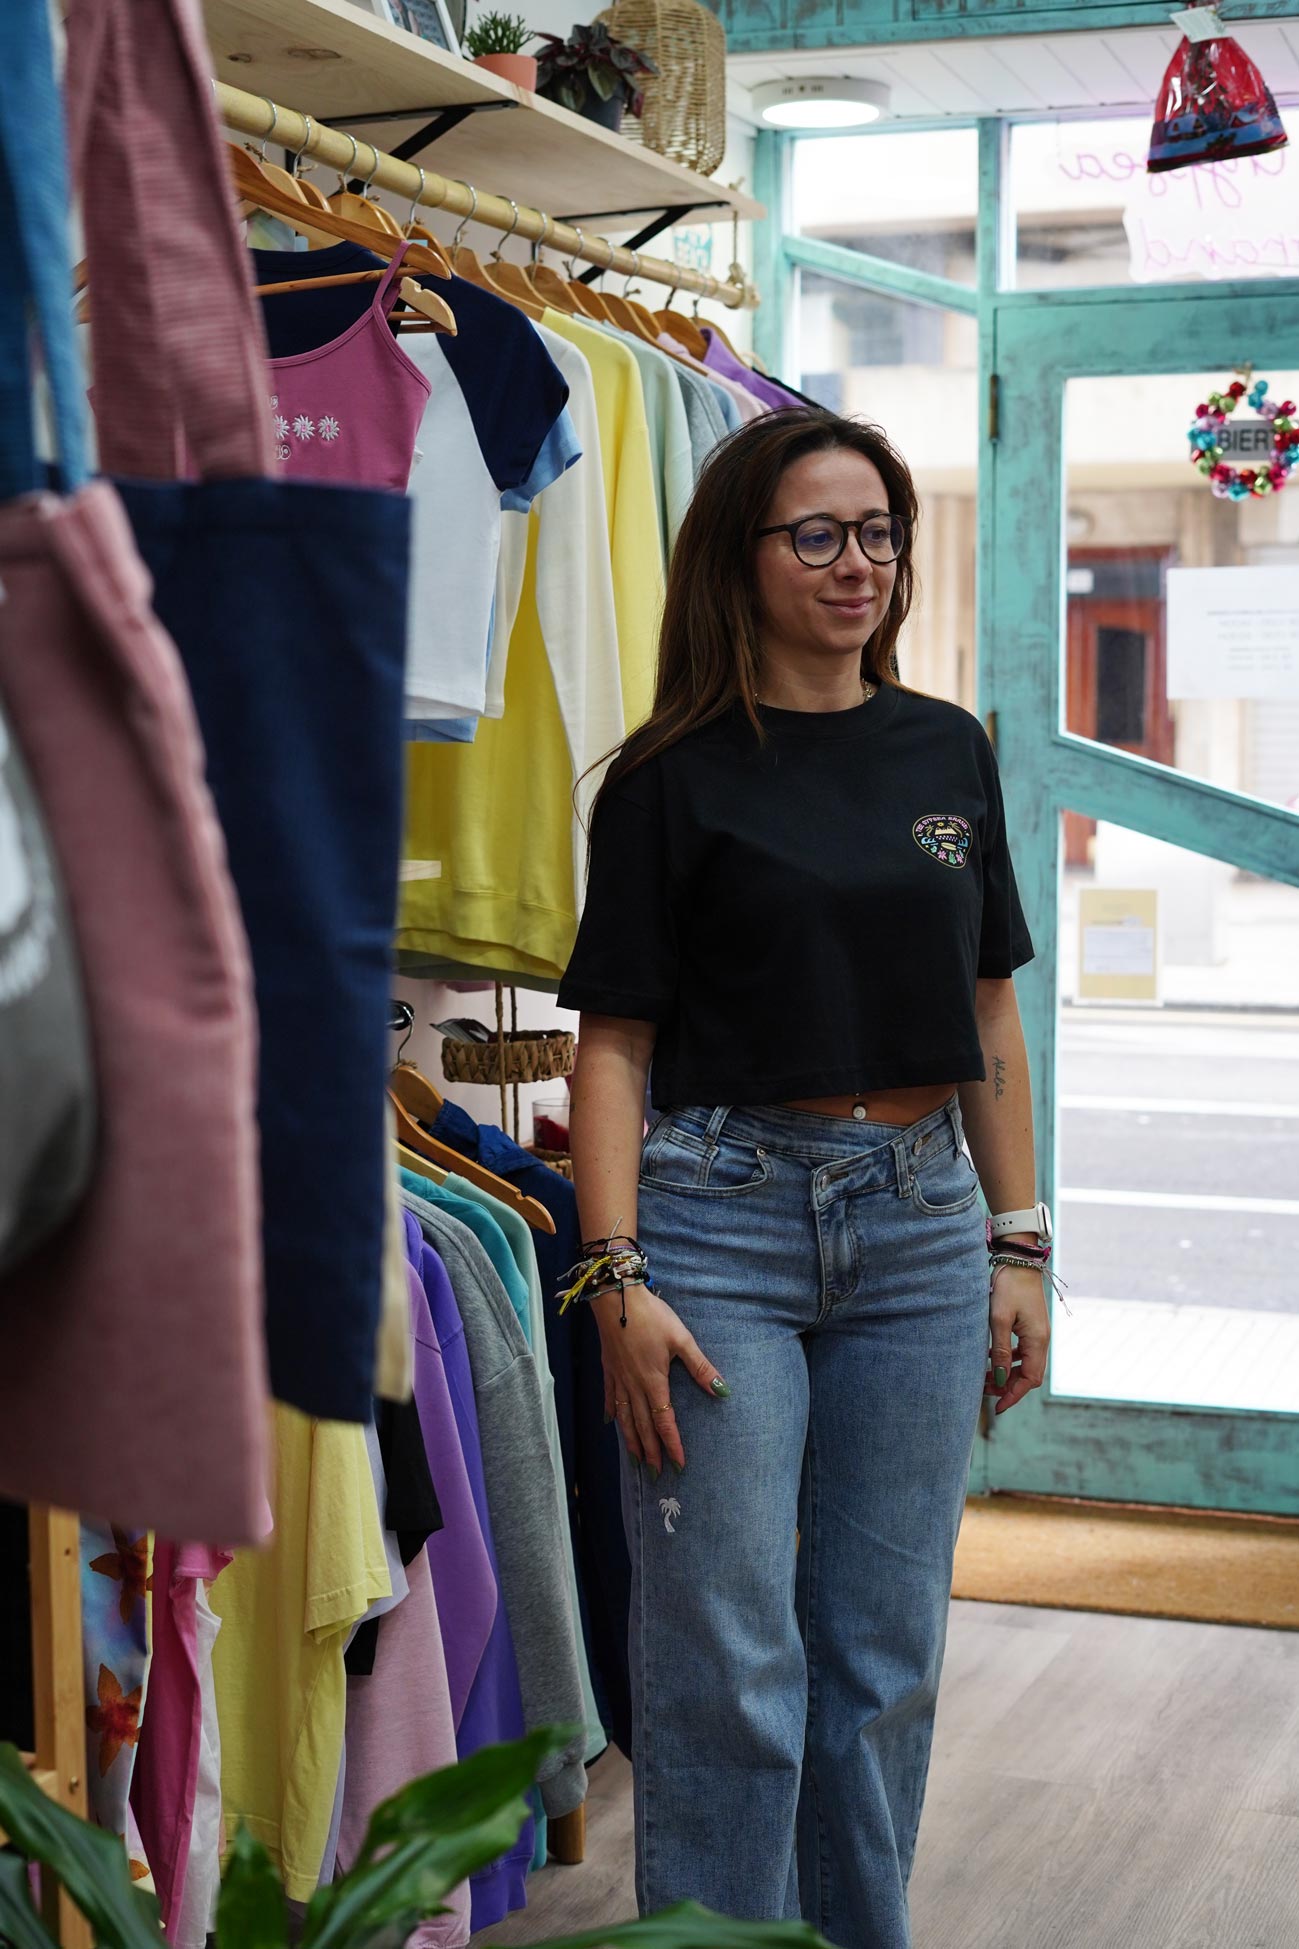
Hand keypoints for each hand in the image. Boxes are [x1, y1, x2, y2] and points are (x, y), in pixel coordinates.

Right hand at [595, 1283, 726, 1476]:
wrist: (616, 1299)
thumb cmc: (651, 1316)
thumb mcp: (682, 1339)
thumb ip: (701, 1367)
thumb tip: (722, 1391)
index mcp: (653, 1382)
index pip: (664, 1421)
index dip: (672, 1444)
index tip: (678, 1464)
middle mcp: (634, 1386)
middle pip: (642, 1426)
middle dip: (651, 1451)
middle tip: (656, 1473)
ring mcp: (619, 1378)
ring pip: (624, 1417)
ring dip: (631, 1440)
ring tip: (636, 1459)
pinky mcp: (609, 1368)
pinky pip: (610, 1397)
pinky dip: (613, 1413)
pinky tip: (612, 1423)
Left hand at [986, 1264, 1049, 1413]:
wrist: (1018, 1259)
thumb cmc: (1008, 1286)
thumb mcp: (999, 1319)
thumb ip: (1001, 1351)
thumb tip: (1001, 1380)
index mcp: (1037, 1341)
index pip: (1030, 1379)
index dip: (1014, 1395)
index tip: (997, 1408)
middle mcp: (1041, 1339)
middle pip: (1029, 1374)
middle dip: (1008, 1386)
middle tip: (984, 1390)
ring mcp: (1037, 1332)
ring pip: (1025, 1363)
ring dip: (1007, 1373)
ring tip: (985, 1376)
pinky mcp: (1030, 1325)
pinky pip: (1022, 1351)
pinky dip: (1008, 1359)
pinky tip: (992, 1357)